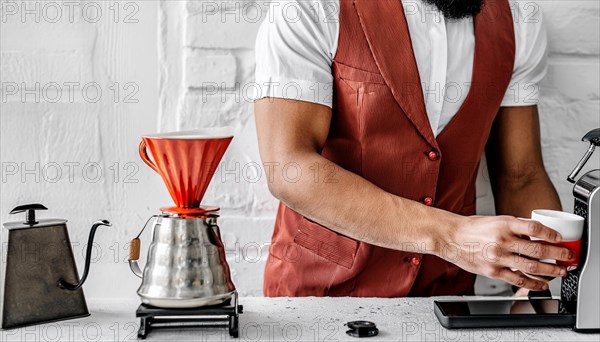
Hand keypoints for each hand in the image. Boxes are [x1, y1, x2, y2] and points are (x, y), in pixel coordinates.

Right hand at [439, 216, 573, 290]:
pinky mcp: (493, 271)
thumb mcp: (495, 220)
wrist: (450, 237)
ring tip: (560, 271)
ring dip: (551, 270)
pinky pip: (518, 280)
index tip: (560, 238)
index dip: (551, 234)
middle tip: (568, 256)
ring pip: (532, 267)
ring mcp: (498, 257)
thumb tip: (536, 234)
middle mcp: (502, 240)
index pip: (535, 228)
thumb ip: (515, 227)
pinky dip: (534, 284)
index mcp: (504, 224)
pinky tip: (542, 284)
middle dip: (558, 254)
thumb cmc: (471, 229)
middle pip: (538, 249)